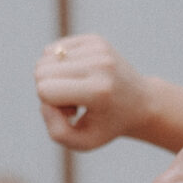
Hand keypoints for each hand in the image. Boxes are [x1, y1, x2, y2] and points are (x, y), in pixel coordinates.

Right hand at [35, 35, 182, 152]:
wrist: (141, 104)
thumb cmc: (107, 125)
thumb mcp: (83, 142)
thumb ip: (57, 131)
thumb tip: (45, 102)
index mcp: (98, 91)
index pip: (44, 90)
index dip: (49, 105)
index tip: (72, 112)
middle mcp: (100, 64)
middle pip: (41, 71)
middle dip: (49, 89)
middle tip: (74, 100)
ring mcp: (99, 48)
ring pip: (45, 58)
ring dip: (54, 76)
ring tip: (77, 87)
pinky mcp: (95, 40)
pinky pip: (54, 48)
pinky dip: (59, 63)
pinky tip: (77, 75)